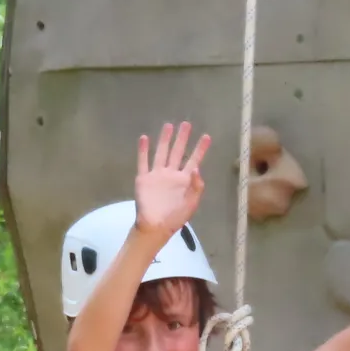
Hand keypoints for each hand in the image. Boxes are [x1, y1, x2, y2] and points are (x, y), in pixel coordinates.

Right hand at [134, 122, 210, 237]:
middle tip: (186, 124)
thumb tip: (197, 168)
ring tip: (168, 125)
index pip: (194, 160)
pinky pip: (143, 162)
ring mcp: (157, 175)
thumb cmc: (175, 217)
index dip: (200, 149)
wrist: (155, 226)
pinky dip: (143, 150)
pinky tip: (144, 138)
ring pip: (161, 152)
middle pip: (177, 152)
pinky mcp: (144, 179)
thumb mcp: (191, 203)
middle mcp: (171, 174)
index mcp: (184, 180)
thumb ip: (196, 186)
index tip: (206, 136)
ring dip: (164, 139)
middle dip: (182, 138)